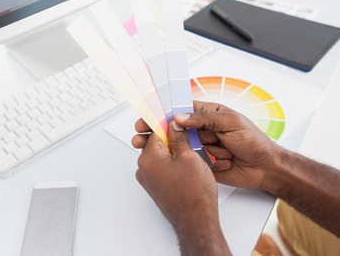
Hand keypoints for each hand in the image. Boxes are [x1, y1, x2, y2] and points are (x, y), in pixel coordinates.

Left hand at [132, 120, 228, 253]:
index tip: (175, 117)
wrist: (196, 221)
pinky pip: (162, 168)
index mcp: (148, 158)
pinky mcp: (156, 187)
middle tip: (188, 134)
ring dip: (174, 151)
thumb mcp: (189, 156)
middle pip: (156, 143)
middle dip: (172, 137)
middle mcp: (144, 168)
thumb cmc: (194, 194)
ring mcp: (148, 179)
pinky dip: (173, 163)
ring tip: (192, 150)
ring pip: (161, 156)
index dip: (168, 122)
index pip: (155, 131)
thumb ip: (178, 137)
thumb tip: (173, 124)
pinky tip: (188, 164)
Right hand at [174, 101, 282, 190]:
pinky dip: (212, 162)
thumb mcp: (232, 122)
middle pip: (182, 130)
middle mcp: (204, 130)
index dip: (175, 113)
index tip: (168, 118)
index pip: (185, 109)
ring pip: (189, 148)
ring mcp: (203, 146)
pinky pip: (196, 162)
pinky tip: (226, 161)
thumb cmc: (254, 141)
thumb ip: (206, 118)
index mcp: (210, 114)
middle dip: (194, 136)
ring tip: (228, 151)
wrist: (265, 168)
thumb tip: (180, 117)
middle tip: (213, 138)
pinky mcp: (203, 163)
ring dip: (209, 151)